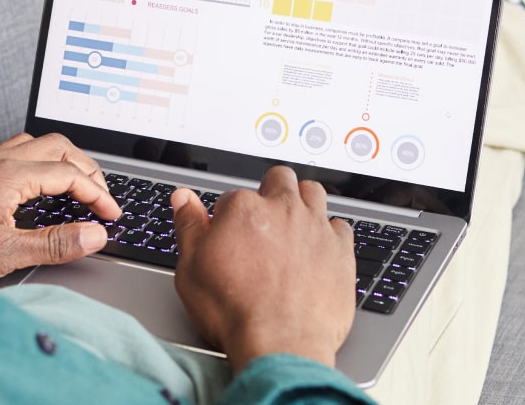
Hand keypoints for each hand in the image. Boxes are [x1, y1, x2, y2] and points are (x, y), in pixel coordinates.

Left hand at [0, 133, 121, 279]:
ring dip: (63, 160)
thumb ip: (54, 243)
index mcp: (10, 175)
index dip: (97, 194)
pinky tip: (37, 186)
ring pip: (36, 145)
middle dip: (86, 169)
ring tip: (77, 185)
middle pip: (57, 148)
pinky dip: (39, 162)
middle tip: (102, 197)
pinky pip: (16, 152)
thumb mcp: (5, 253)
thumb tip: (94, 235)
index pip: (68, 174)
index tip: (111, 215)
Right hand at [171, 166, 354, 368]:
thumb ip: (189, 227)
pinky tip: (319, 248)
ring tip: (292, 222)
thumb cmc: (233, 311)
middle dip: (270, 191)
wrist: (279, 344)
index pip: (232, 197)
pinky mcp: (341, 252)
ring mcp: (315, 228)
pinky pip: (341, 227)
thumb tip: (183, 199)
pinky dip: (330, 233)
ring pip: (313, 192)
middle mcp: (283, 210)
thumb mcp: (190, 269)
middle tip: (262, 219)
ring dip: (302, 201)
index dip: (227, 217)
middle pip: (279, 180)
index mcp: (243, 209)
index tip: (227, 235)